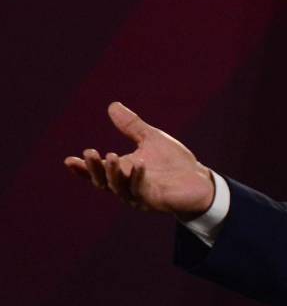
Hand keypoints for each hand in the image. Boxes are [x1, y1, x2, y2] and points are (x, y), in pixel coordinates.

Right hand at [64, 102, 215, 219]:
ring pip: (119, 187)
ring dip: (113, 172)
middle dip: (94, 168)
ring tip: (110, 156)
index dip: (83, 168)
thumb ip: (131, 126)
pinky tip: (139, 163)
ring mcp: (139, 195)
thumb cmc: (173, 162)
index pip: (98, 171)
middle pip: (103, 181)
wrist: (199, 180)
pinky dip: (138, 176)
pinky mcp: (154, 200)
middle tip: (89, 152)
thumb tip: (112, 105)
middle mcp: (126, 186)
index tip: (69, 160)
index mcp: (123, 172)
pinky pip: (142, 189)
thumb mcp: (151, 139)